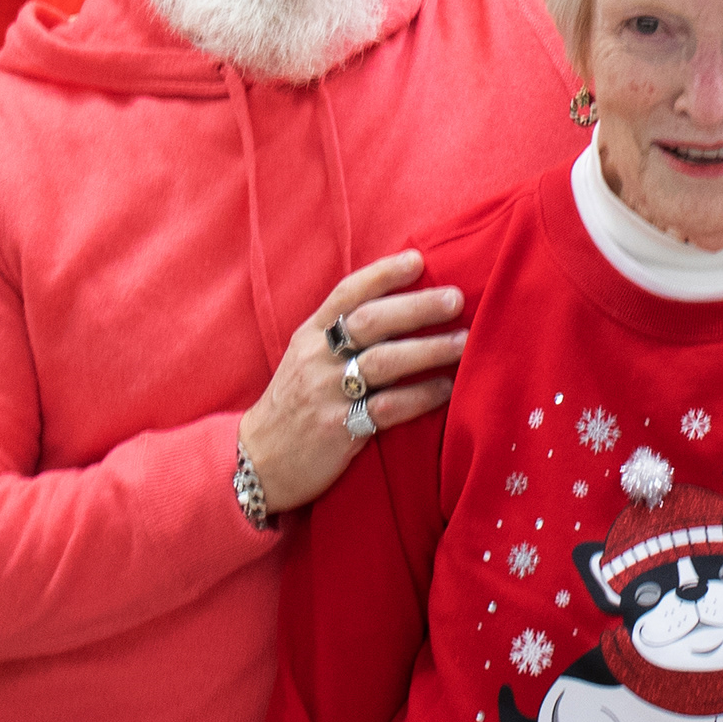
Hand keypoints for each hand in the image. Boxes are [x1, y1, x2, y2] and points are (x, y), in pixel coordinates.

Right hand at [240, 250, 468, 514]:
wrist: (258, 461)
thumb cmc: (294, 404)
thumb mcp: (305, 358)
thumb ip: (340, 334)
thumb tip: (398, 305)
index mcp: (309, 335)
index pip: (347, 293)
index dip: (383, 274)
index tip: (418, 260)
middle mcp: (317, 358)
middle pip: (371, 321)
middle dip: (417, 307)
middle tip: (456, 298)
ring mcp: (326, 393)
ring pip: (384, 362)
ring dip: (429, 349)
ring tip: (464, 342)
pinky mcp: (339, 429)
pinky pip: (388, 408)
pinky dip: (421, 396)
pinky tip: (447, 389)